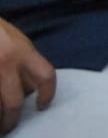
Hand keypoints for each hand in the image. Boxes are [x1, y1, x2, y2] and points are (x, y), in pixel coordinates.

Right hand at [0, 17, 53, 133]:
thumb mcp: (17, 40)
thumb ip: (26, 61)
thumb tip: (31, 87)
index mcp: (21, 52)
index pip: (45, 76)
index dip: (47, 94)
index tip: (43, 105)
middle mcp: (6, 64)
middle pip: (14, 103)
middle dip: (12, 118)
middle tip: (10, 124)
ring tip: (0, 122)